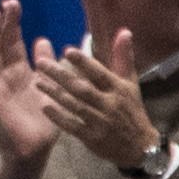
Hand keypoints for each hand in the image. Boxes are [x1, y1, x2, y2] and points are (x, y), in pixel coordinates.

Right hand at [0, 2, 55, 176]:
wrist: (35, 148)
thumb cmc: (43, 121)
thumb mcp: (49, 87)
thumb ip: (46, 65)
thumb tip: (43, 40)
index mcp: (21, 73)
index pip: (15, 43)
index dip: (14, 25)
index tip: (15, 5)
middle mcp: (7, 76)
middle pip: (3, 44)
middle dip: (5, 23)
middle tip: (8, 2)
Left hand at [37, 33, 160, 171]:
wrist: (140, 146)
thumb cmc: (132, 110)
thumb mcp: (131, 83)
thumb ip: (124, 58)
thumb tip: (124, 32)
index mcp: (119, 90)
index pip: (100, 74)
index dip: (84, 63)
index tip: (66, 51)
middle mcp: (110, 105)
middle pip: (82, 88)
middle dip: (60, 76)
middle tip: (40, 63)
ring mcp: (100, 122)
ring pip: (74, 105)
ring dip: (55, 93)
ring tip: (38, 81)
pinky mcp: (92, 138)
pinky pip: (72, 125)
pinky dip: (58, 117)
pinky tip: (44, 106)